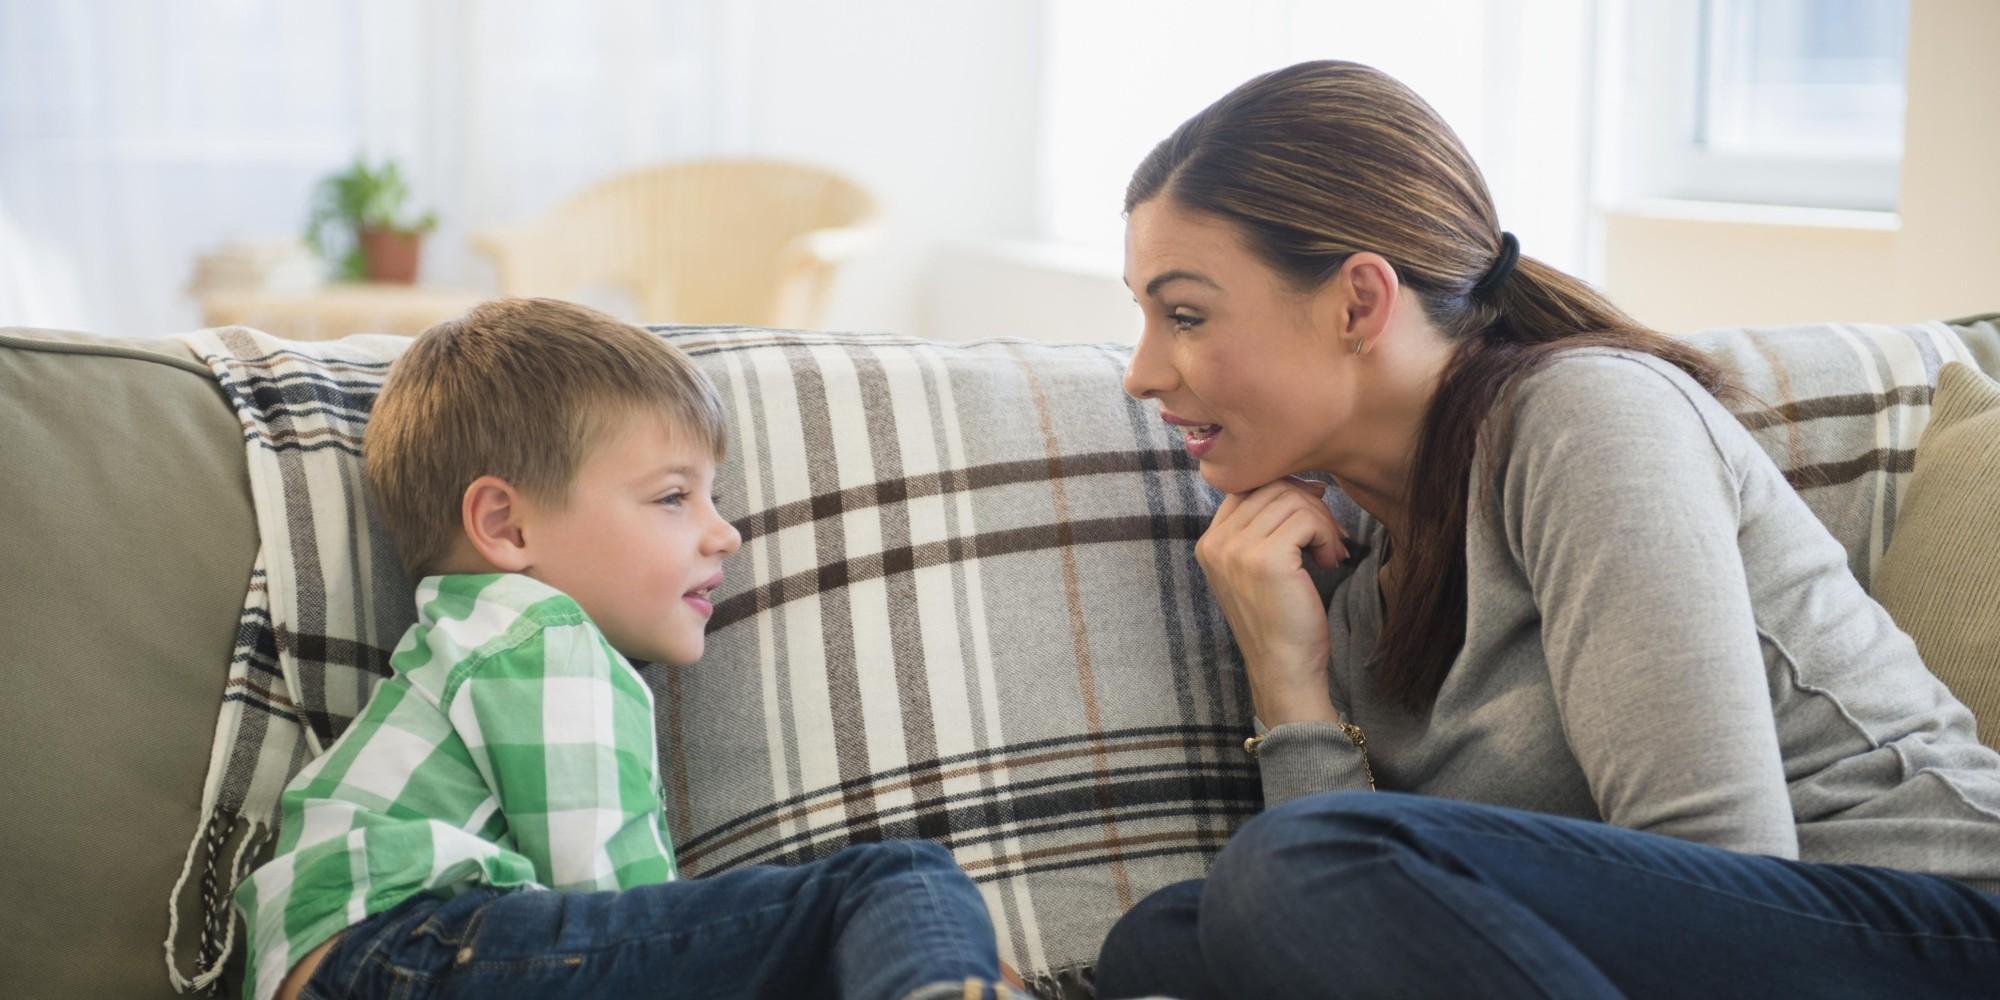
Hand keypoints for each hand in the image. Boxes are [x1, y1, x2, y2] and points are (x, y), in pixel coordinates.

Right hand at [1196, 476, 1348, 725]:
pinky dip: (1326, 535)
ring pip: (1292, 499)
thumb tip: (1302, 483)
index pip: (1247, 487)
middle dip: (1310, 507)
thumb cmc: (1279, 621)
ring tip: (1329, 553)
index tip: (1311, 516)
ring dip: (1322, 522)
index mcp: (1209, 543)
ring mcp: (1238, 550)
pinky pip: (1306, 519)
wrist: (1283, 668)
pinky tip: (1329, 561)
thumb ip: (1263, 529)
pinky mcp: (1267, 558)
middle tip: (1328, 540)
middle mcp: (1216, 543)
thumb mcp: (1258, 569)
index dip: (1285, 492)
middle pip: (1272, 488)